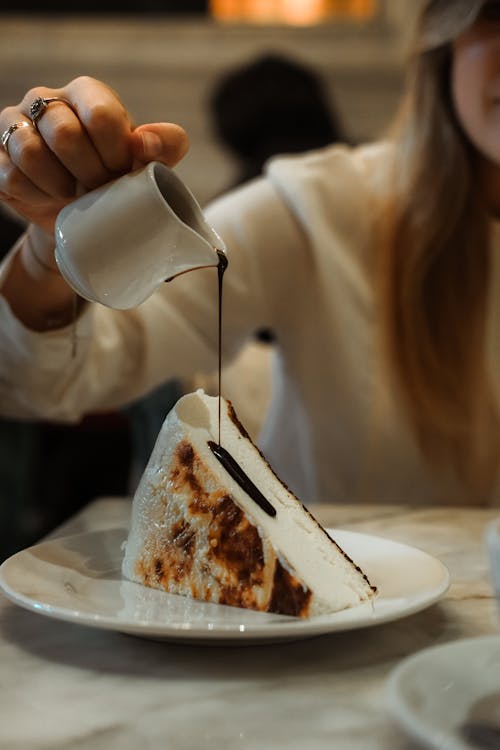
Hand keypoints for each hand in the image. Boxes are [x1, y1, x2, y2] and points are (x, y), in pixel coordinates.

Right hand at [0, 76, 188, 233]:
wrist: (82, 215)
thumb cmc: (118, 180)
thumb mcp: (151, 165)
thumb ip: (164, 146)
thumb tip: (145, 142)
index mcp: (88, 94)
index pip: (101, 114)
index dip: (115, 154)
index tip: (122, 174)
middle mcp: (47, 101)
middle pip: (65, 134)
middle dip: (89, 174)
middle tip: (99, 190)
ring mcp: (16, 124)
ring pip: (30, 152)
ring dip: (59, 185)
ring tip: (74, 195)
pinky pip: (10, 175)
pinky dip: (35, 196)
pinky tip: (50, 198)